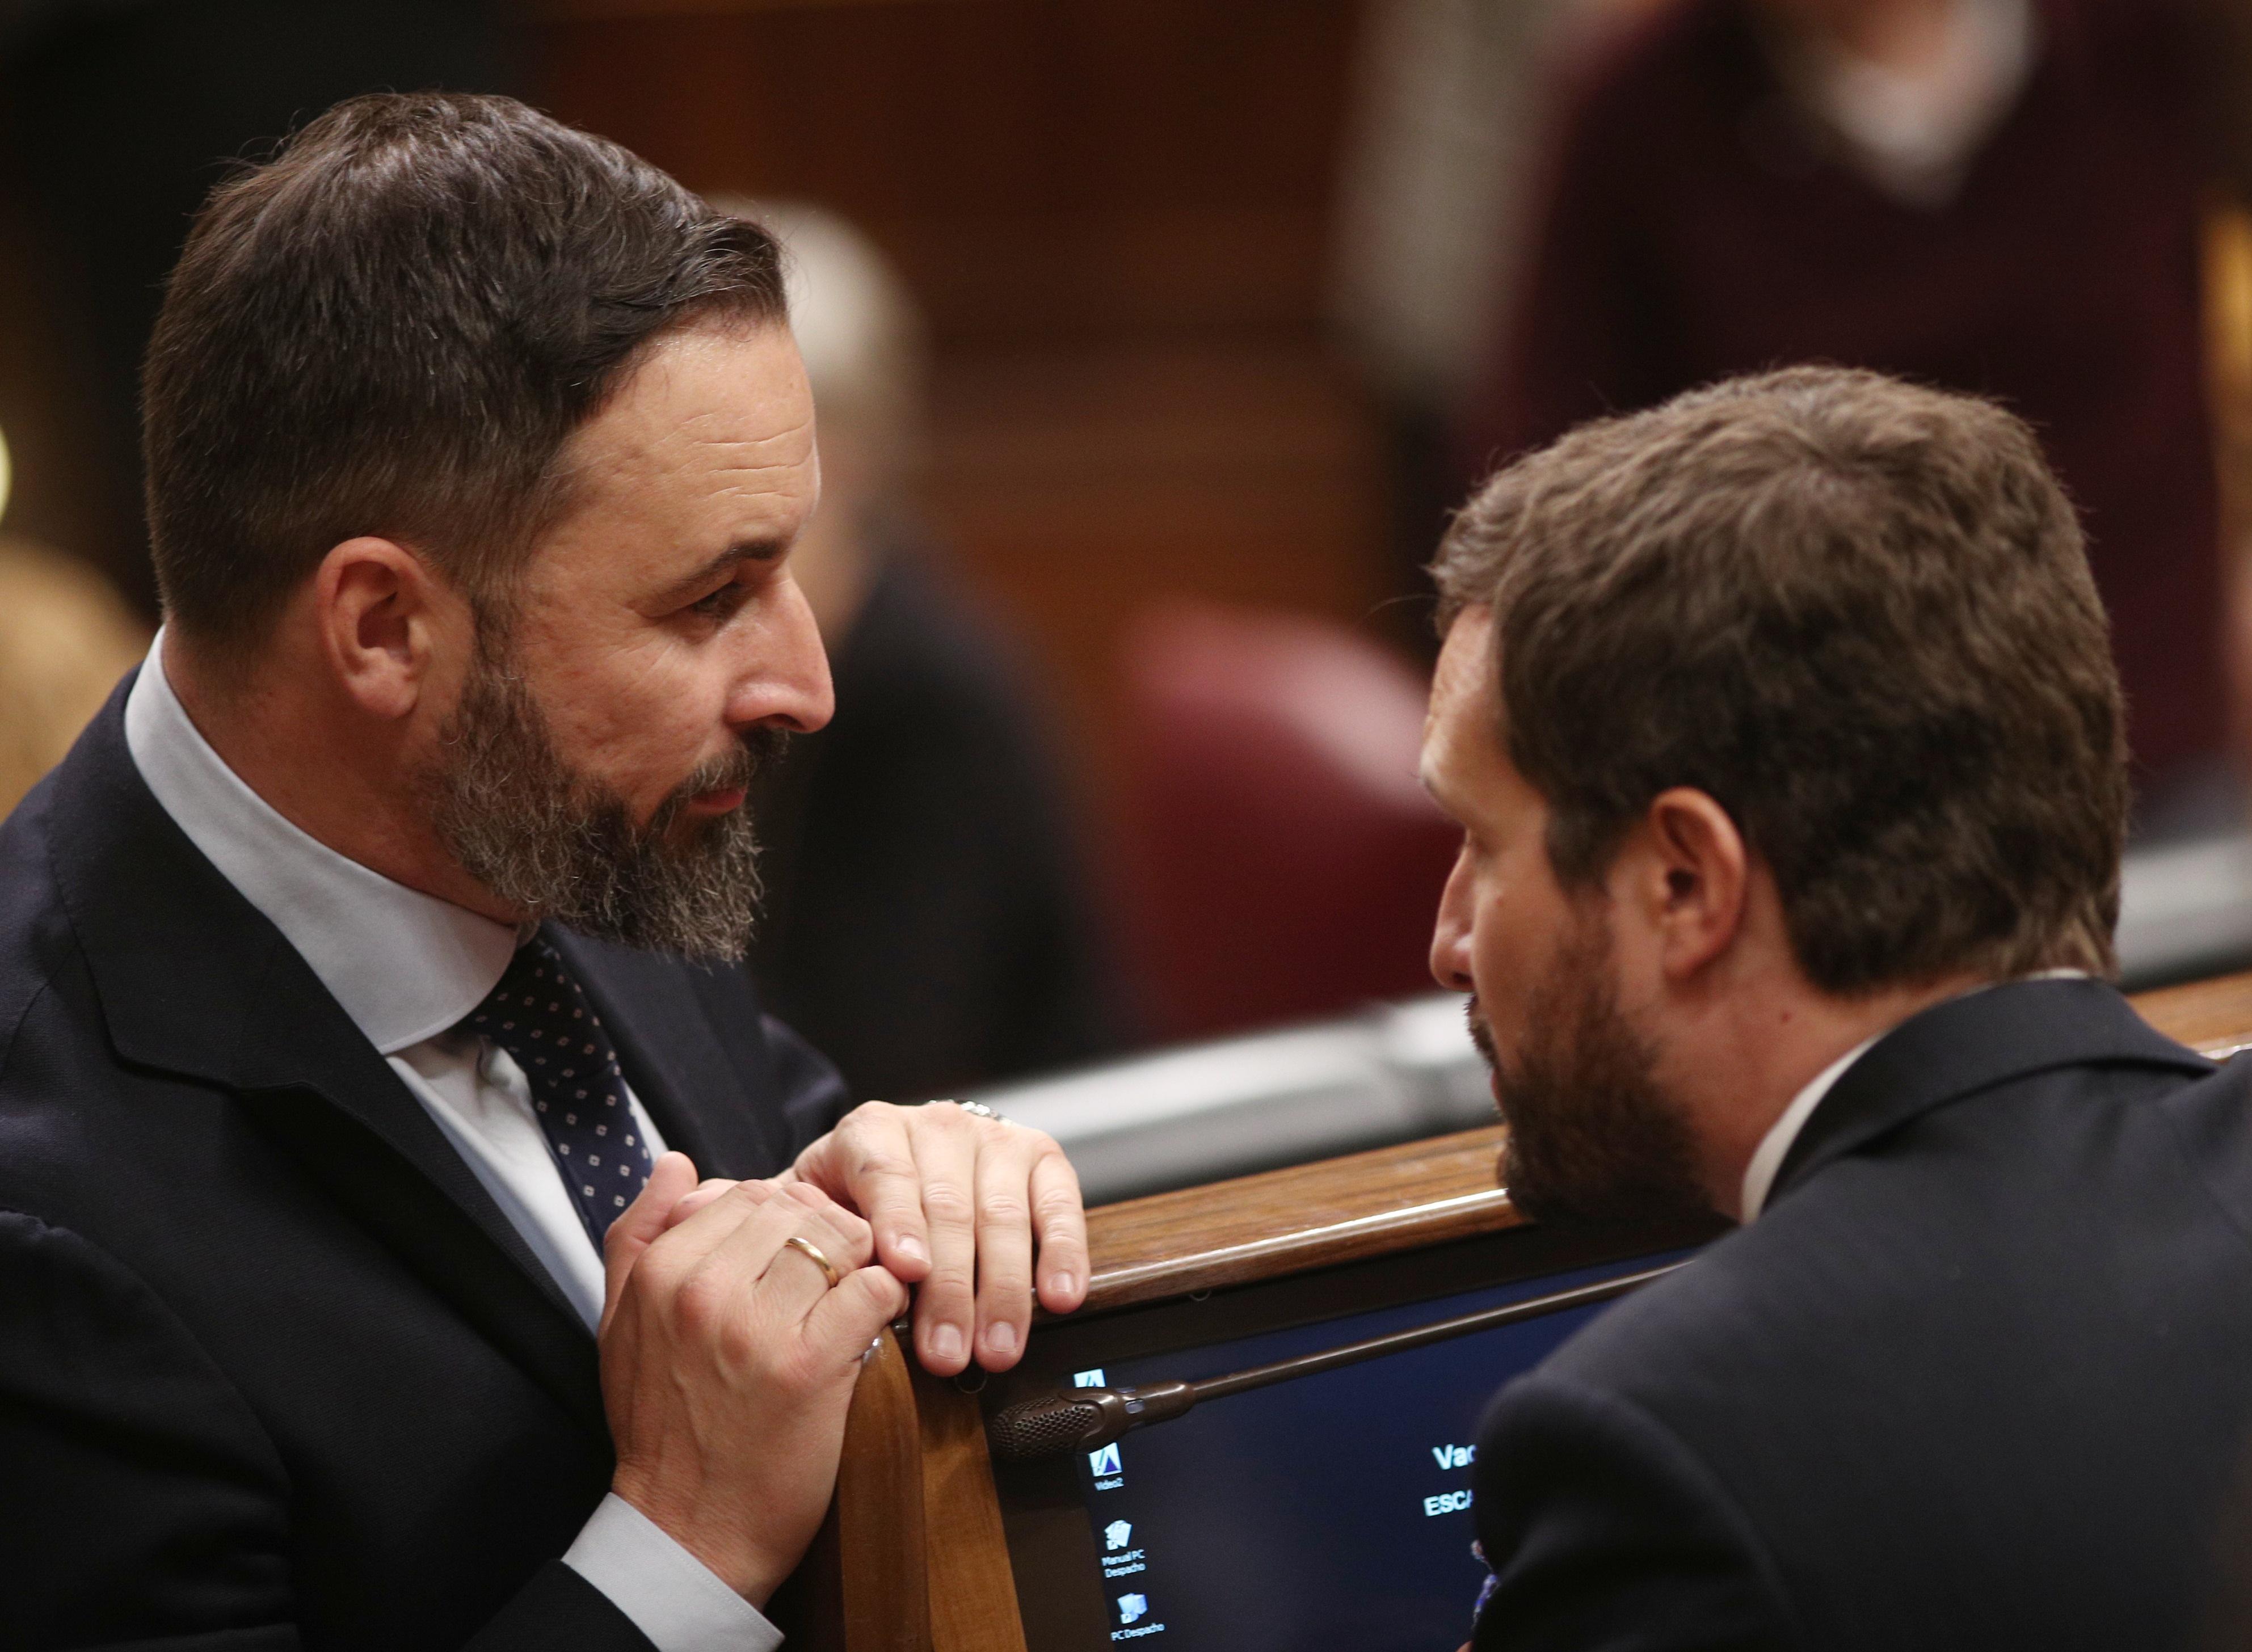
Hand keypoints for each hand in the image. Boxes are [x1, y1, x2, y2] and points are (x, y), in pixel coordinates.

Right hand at [598, 1152, 907, 1605]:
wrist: (688, 1532)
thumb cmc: (662, 1428)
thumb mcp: (621, 1326)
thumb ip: (638, 1235)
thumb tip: (677, 1164)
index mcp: (660, 1273)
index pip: (746, 1192)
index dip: (784, 1213)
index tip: (798, 1249)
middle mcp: (702, 1291)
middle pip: (796, 1207)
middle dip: (827, 1230)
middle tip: (838, 1270)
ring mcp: (755, 1328)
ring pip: (838, 1238)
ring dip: (860, 1260)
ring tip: (855, 1294)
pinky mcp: (810, 1367)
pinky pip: (872, 1289)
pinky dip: (886, 1299)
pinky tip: (874, 1325)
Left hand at [785, 1101, 1087, 1374]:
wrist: (904, 1178)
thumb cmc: (848, 1210)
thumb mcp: (807, 1211)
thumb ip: (781, 1224)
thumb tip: (734, 1231)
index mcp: (871, 1131)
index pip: (885, 1173)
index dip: (897, 1222)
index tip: (904, 1273)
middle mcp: (935, 1125)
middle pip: (947, 1206)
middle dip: (950, 1288)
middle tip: (947, 1354)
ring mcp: (992, 1138)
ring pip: (1002, 1213)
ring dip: (1003, 1288)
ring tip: (996, 1349)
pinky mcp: (1041, 1156)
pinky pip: (1059, 1202)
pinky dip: (1064, 1251)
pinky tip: (1059, 1296)